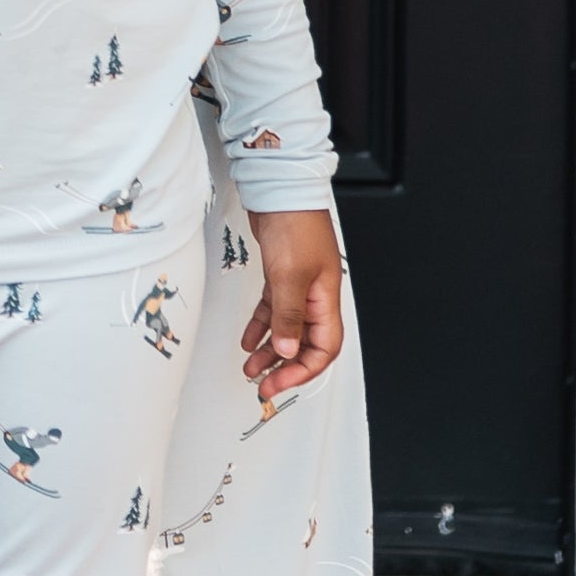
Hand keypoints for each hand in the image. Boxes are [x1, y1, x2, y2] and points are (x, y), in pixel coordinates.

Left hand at [240, 209, 345, 400]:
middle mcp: (315, 296)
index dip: (303, 370)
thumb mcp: (289, 276)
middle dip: (284, 368)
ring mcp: (299, 286)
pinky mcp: (282, 276)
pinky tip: (248, 339)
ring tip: (250, 368)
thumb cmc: (295, 224)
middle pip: (305, 344)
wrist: (279, 190)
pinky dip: (261, 327)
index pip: (324, 348)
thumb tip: (285, 351)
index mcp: (326, 300)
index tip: (279, 383)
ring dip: (269, 351)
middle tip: (262, 385)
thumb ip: (287, 316)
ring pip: (286, 330)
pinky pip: (274, 311)